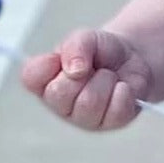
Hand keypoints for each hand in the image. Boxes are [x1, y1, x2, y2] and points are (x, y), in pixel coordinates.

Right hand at [20, 28, 151, 131]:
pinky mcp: (110, 123)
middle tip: (92, 67)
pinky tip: (121, 87)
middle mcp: (60, 104)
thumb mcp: (86, 38)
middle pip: (60, 94)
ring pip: (89, 103)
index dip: (47, 65)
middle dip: (82, 73)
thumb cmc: (101, 51)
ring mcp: (84, 118)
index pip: (31, 78)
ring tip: (108, 76)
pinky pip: (115, 110)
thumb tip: (74, 70)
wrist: (132, 58)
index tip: (60, 57)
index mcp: (45, 81)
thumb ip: (75, 47)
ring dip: (105, 80)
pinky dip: (122, 91)